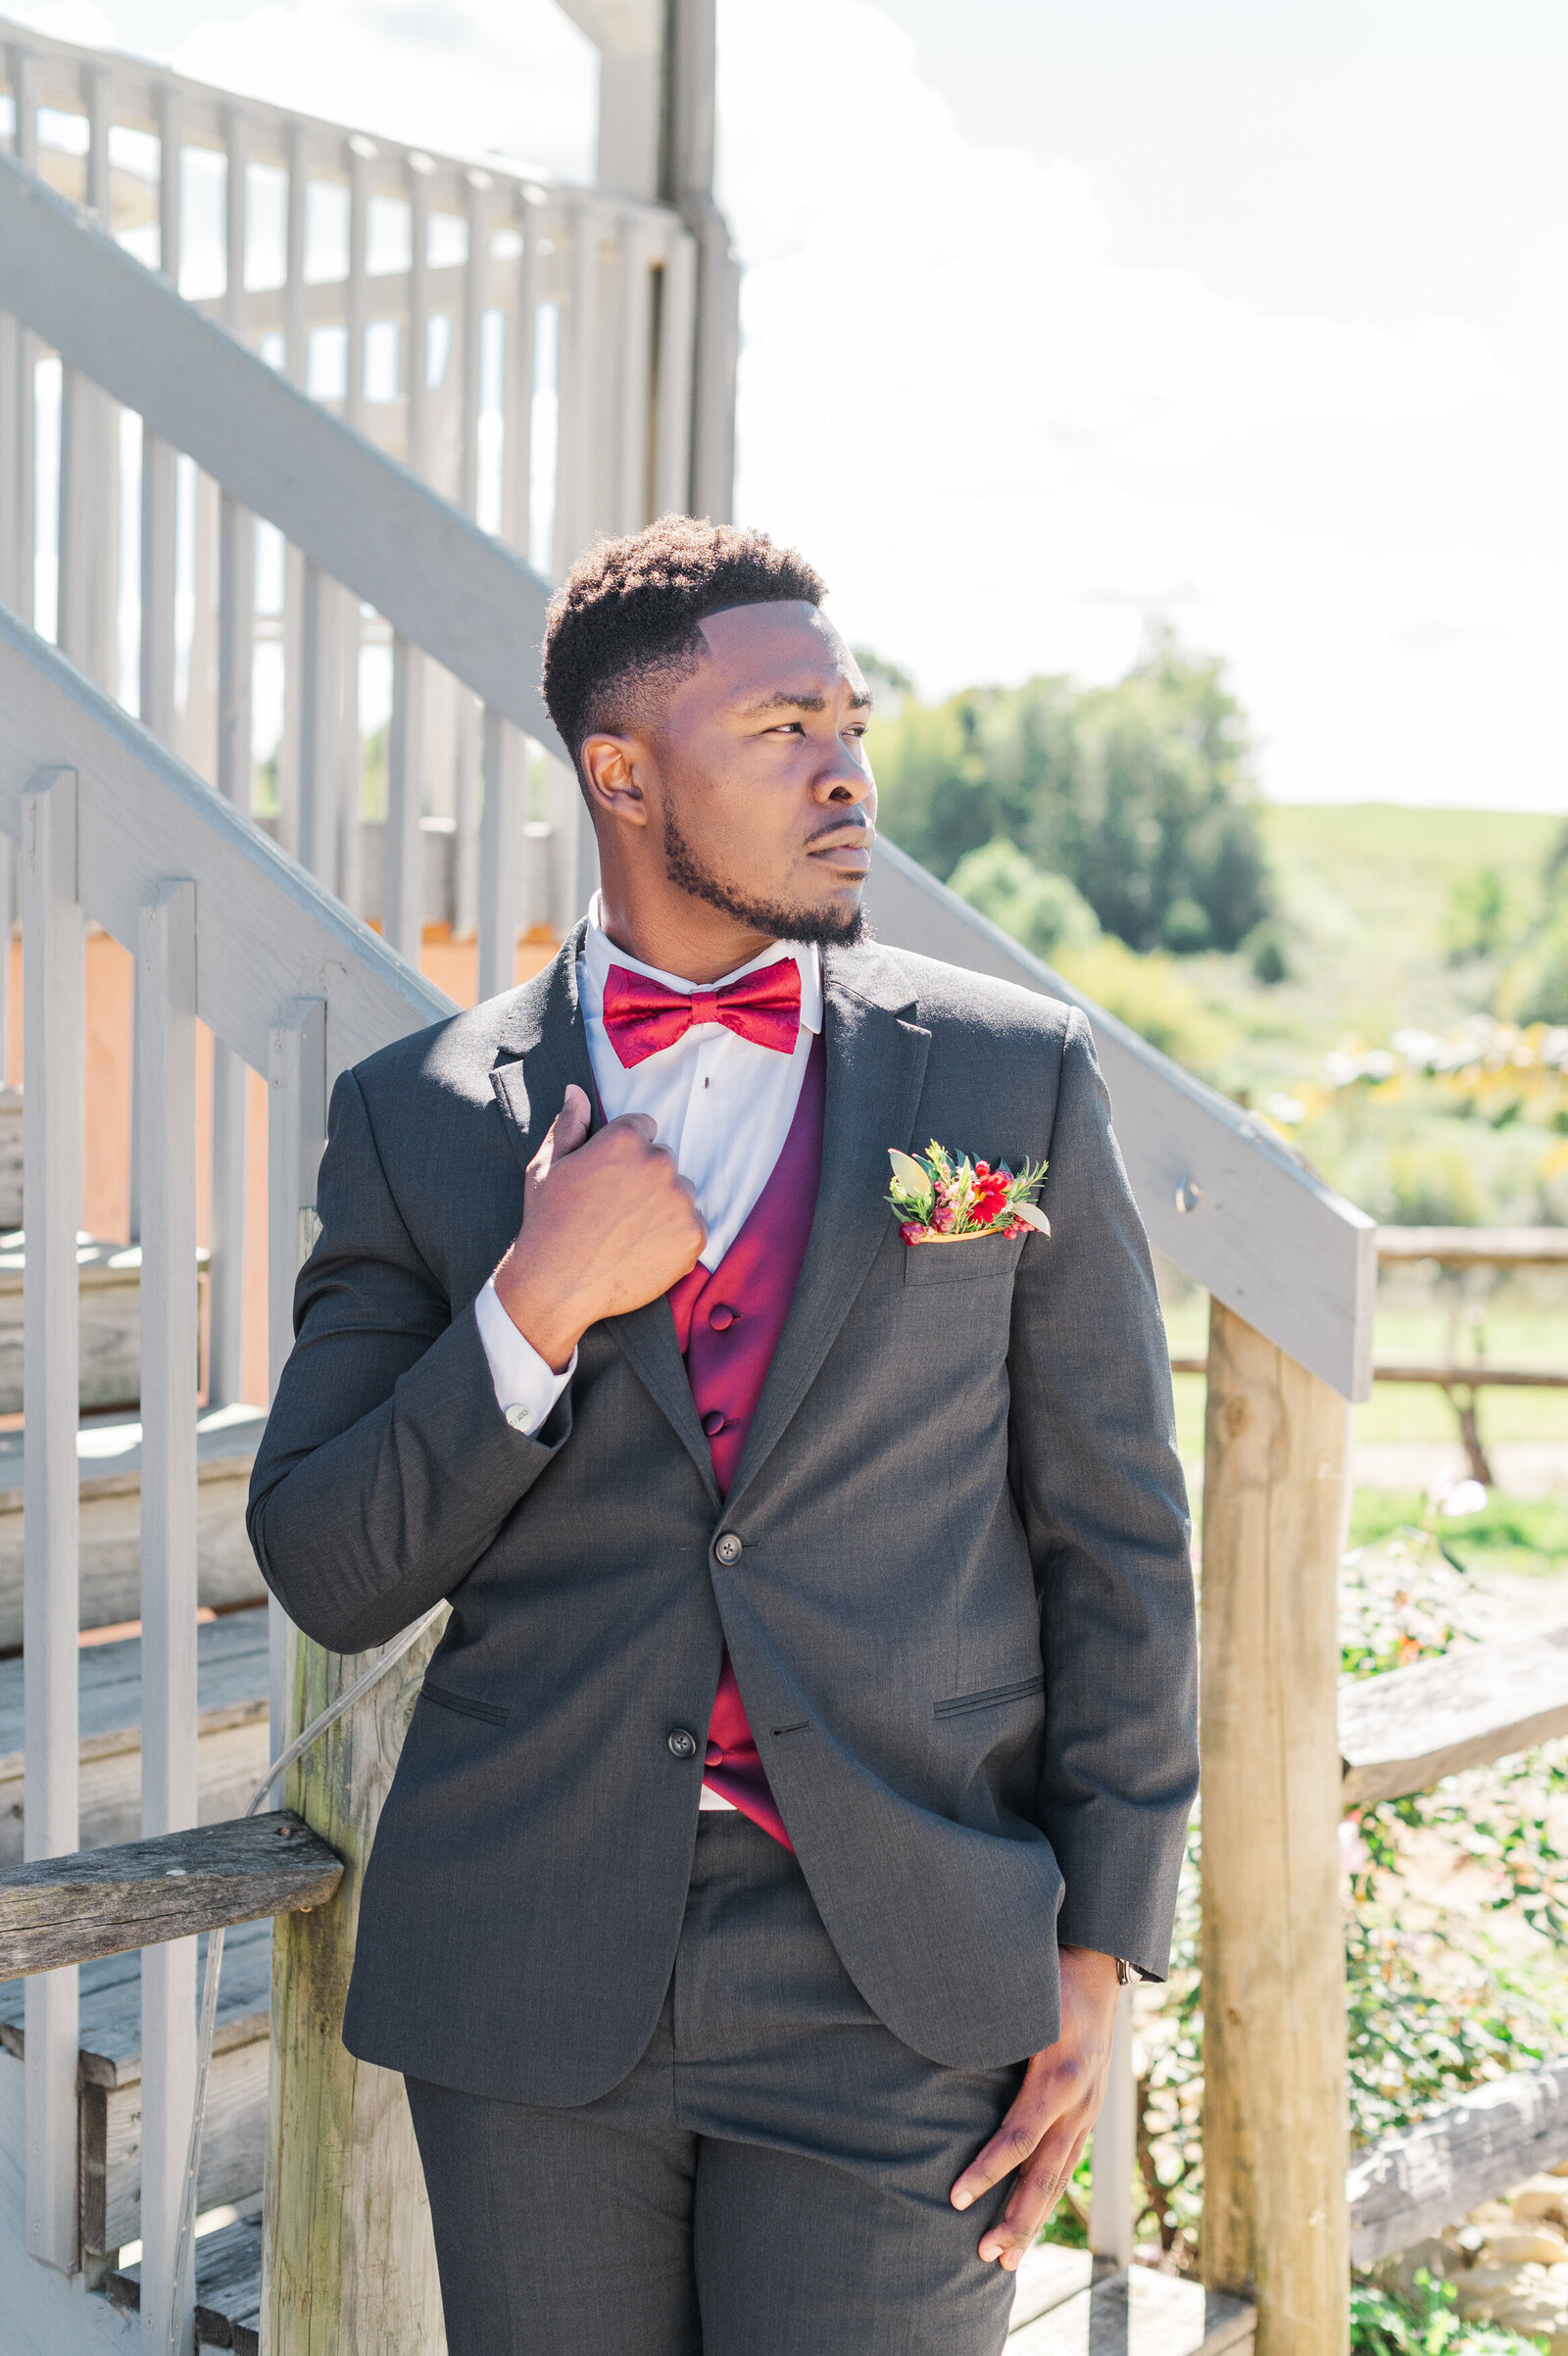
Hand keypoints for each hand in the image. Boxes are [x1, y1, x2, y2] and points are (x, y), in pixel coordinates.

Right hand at [492, 1084, 705, 1370]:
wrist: (556, 1284)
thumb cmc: (547, 1223)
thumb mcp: (547, 1167)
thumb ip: (569, 1124)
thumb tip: (576, 1091)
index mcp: (625, 1140)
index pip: (644, 1129)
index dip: (624, 1155)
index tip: (608, 1181)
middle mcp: (659, 1163)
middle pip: (664, 1161)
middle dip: (645, 1180)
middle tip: (614, 1212)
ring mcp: (680, 1200)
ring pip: (680, 1195)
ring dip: (662, 1209)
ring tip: (627, 1234)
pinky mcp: (694, 1236)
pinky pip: (693, 1228)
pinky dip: (674, 1239)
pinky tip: (643, 1252)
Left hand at [950, 1946, 1120, 2269]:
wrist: (1099, 1964)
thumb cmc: (1050, 1977)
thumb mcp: (1022, 1997)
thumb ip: (988, 2024)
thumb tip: (934, 2034)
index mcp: (1060, 2076)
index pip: (1019, 2137)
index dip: (986, 2171)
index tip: (955, 2198)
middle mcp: (1079, 2102)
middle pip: (1045, 2175)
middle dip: (1016, 2220)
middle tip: (986, 2257)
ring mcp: (1088, 2111)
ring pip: (1059, 2178)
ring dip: (1032, 2221)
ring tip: (1005, 2261)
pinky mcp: (1087, 2112)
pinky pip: (1066, 2164)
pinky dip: (1047, 2198)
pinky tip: (1029, 2224)